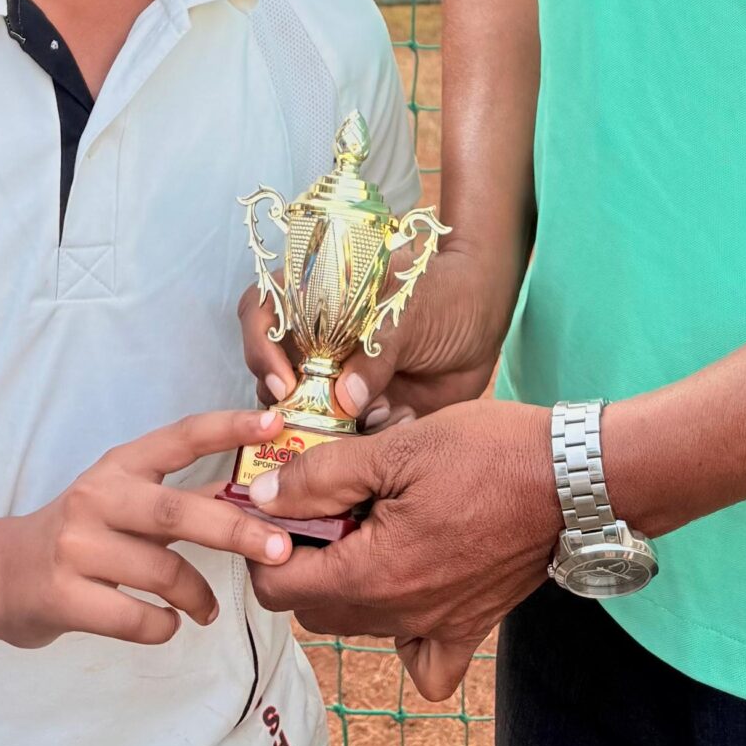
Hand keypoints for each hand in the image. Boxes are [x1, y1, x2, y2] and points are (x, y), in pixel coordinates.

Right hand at [0, 408, 294, 648]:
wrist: (0, 574)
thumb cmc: (80, 533)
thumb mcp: (125, 500)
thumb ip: (181, 496)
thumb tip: (250, 493)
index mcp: (119, 465)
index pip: (180, 437)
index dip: (228, 428)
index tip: (275, 424)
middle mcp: (98, 496)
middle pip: (177, 510)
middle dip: (235, 530)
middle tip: (280, 550)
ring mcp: (77, 546)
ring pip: (161, 571)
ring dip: (198, 595)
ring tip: (209, 610)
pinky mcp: (64, 595)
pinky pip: (134, 617)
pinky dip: (162, 626)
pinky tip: (168, 626)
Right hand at [237, 242, 508, 429]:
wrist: (484, 320)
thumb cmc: (441, 294)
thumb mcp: (409, 310)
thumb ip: (376, 351)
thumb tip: (346, 400)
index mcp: (316, 304)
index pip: (262, 314)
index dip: (260, 347)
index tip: (284, 383)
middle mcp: (317, 348)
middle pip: (272, 380)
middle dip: (286, 412)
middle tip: (313, 432)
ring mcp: (338, 386)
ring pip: (305, 421)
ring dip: (324, 437)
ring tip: (360, 438)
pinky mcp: (364, 419)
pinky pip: (347, 446)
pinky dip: (362, 451)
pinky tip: (393, 432)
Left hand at [245, 397, 555, 701]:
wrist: (571, 477)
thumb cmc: (487, 452)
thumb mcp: (396, 447)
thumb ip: (323, 476)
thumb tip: (265, 495)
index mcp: (373, 572)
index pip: (279, 586)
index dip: (265, 543)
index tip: (279, 502)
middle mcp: (400, 613)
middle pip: (313, 607)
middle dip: (302, 558)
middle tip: (325, 505)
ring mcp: (436, 626)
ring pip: (357, 625)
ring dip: (344, 582)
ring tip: (366, 525)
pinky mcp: (471, 628)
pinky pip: (423, 662)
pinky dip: (403, 639)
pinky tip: (404, 588)